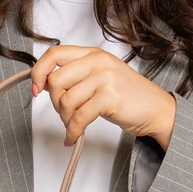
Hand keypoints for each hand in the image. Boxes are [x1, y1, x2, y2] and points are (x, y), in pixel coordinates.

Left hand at [30, 45, 176, 150]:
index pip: (54, 54)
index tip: (36, 90)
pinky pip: (78, 118)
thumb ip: (74, 76)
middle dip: (55, 104)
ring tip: (74, 126)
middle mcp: (97, 62)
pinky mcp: (109, 97)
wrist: (156, 109)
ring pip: (65, 101)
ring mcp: (104, 78)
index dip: (38, 72)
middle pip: (55, 81)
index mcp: (92, 54)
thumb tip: (42, 84)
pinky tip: (74, 137)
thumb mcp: (99, 77)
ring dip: (65, 120)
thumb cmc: (126, 96)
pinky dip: (73, 132)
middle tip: (66, 114)